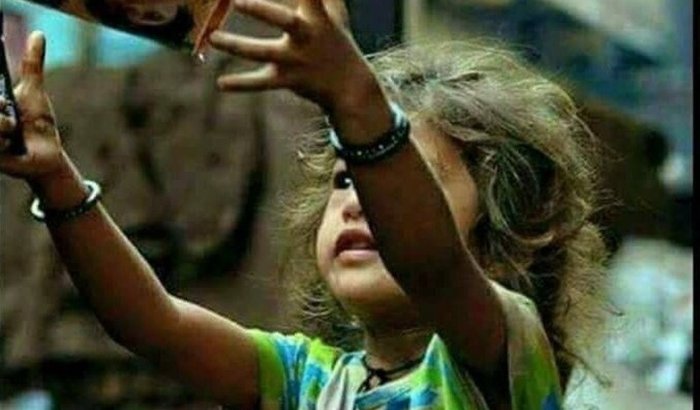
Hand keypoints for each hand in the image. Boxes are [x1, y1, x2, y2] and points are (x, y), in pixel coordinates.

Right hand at [0, 32, 65, 182]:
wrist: (46, 155)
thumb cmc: (38, 123)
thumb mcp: (33, 91)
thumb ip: (31, 64)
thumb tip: (37, 34)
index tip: (4, 99)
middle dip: (0, 107)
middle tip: (9, 113)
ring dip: (4, 125)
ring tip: (13, 132)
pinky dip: (4, 140)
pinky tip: (10, 146)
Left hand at [209, 0, 378, 112]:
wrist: (349, 86)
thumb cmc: (336, 41)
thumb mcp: (334, 13)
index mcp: (317, 17)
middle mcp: (306, 37)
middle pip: (285, 22)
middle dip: (261, 11)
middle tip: (237, 1)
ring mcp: (296, 60)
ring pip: (263, 53)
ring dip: (236, 46)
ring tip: (212, 38)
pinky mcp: (288, 80)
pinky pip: (261, 83)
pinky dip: (241, 84)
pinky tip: (221, 83)